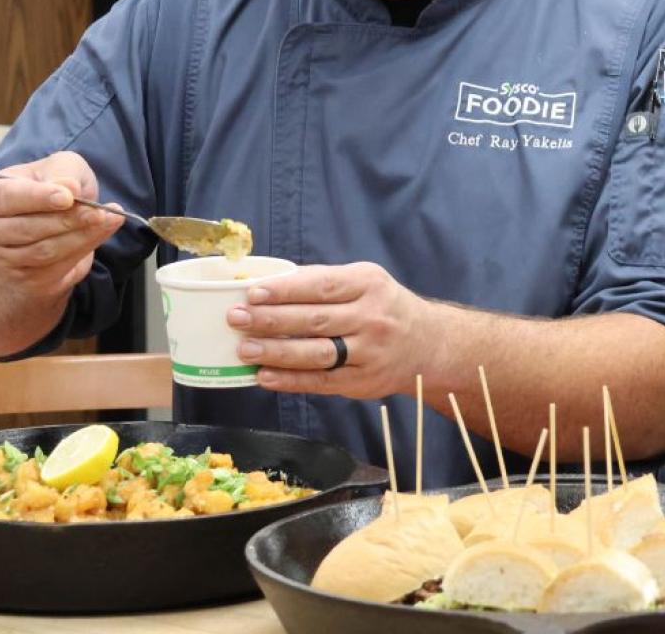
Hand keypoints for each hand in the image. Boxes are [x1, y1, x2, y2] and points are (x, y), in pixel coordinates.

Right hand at [0, 152, 123, 311]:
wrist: (52, 227)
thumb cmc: (51, 191)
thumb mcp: (56, 168)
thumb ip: (61, 172)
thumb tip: (70, 188)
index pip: (5, 198)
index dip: (35, 198)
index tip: (67, 197)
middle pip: (24, 229)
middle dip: (66, 220)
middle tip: (98, 212)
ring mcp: (5, 260)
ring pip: (44, 251)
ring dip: (82, 235)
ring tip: (110, 218)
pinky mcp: (29, 280)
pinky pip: (58, 266)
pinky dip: (86, 246)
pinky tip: (106, 229)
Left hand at [227, 261, 424, 398]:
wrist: (428, 343)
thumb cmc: (384, 306)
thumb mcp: (366, 281)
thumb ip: (324, 282)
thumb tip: (268, 284)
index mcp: (369, 285)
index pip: (321, 286)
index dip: (285, 290)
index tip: (253, 293)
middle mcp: (372, 317)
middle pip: (315, 320)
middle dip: (271, 320)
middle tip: (236, 319)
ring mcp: (370, 352)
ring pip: (316, 353)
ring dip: (276, 352)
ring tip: (244, 349)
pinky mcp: (363, 381)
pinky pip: (321, 381)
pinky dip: (290, 380)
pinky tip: (264, 376)